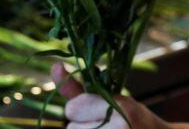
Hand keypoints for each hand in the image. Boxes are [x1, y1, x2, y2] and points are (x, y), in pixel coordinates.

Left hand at [52, 62, 169, 128]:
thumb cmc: (133, 120)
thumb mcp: (112, 100)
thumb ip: (79, 89)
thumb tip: (55, 67)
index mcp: (121, 108)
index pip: (73, 108)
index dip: (81, 110)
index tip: (98, 112)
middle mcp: (119, 128)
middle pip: (71, 128)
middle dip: (82, 127)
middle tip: (105, 127)